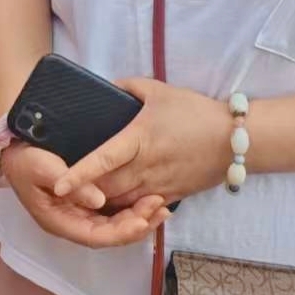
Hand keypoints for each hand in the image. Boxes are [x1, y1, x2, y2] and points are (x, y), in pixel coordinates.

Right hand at [1, 142, 167, 248]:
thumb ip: (72, 184)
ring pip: (115, 226)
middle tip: (160, 208)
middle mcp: (72, 224)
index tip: (142, 221)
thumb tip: (99, 201)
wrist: (14, 149)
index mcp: (59, 222)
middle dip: (137, 225)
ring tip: (162, 207)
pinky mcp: (87, 205)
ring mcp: (80, 216)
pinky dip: (132, 209)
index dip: (121, 232)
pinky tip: (149, 200)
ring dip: (139, 219)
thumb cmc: (24, 160)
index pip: (95, 237)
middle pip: (110, 235)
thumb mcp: (41, 167)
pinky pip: (113, 214)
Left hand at [51, 79, 231, 210]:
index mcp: (138, 140)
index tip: (57, 185)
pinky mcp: (171, 195)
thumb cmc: (196, 112)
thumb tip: (107, 86)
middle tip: (62, 193)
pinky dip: (125, 208)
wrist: (236, 140)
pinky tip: (113, 204)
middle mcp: (145, 167)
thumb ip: (128, 87)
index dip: (78, 174)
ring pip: (122, 203)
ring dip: (102, 203)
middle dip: (83, 194)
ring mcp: (159, 185)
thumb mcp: (159, 90)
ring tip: (82, 200)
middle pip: (106, 189)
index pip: (102, 160)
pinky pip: (141, 207)